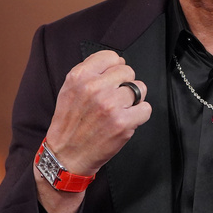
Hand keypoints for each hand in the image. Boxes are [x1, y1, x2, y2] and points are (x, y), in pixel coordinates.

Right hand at [45, 50, 151, 176]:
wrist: (66, 155)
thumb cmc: (70, 124)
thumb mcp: (69, 90)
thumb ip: (89, 72)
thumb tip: (117, 61)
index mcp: (79, 76)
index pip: (111, 56)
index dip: (114, 68)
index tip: (111, 80)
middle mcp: (94, 88)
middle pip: (128, 71)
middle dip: (124, 84)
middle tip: (114, 99)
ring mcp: (110, 105)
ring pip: (140, 88)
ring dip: (134, 99)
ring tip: (120, 110)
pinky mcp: (123, 123)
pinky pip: (145, 108)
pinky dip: (140, 115)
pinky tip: (126, 120)